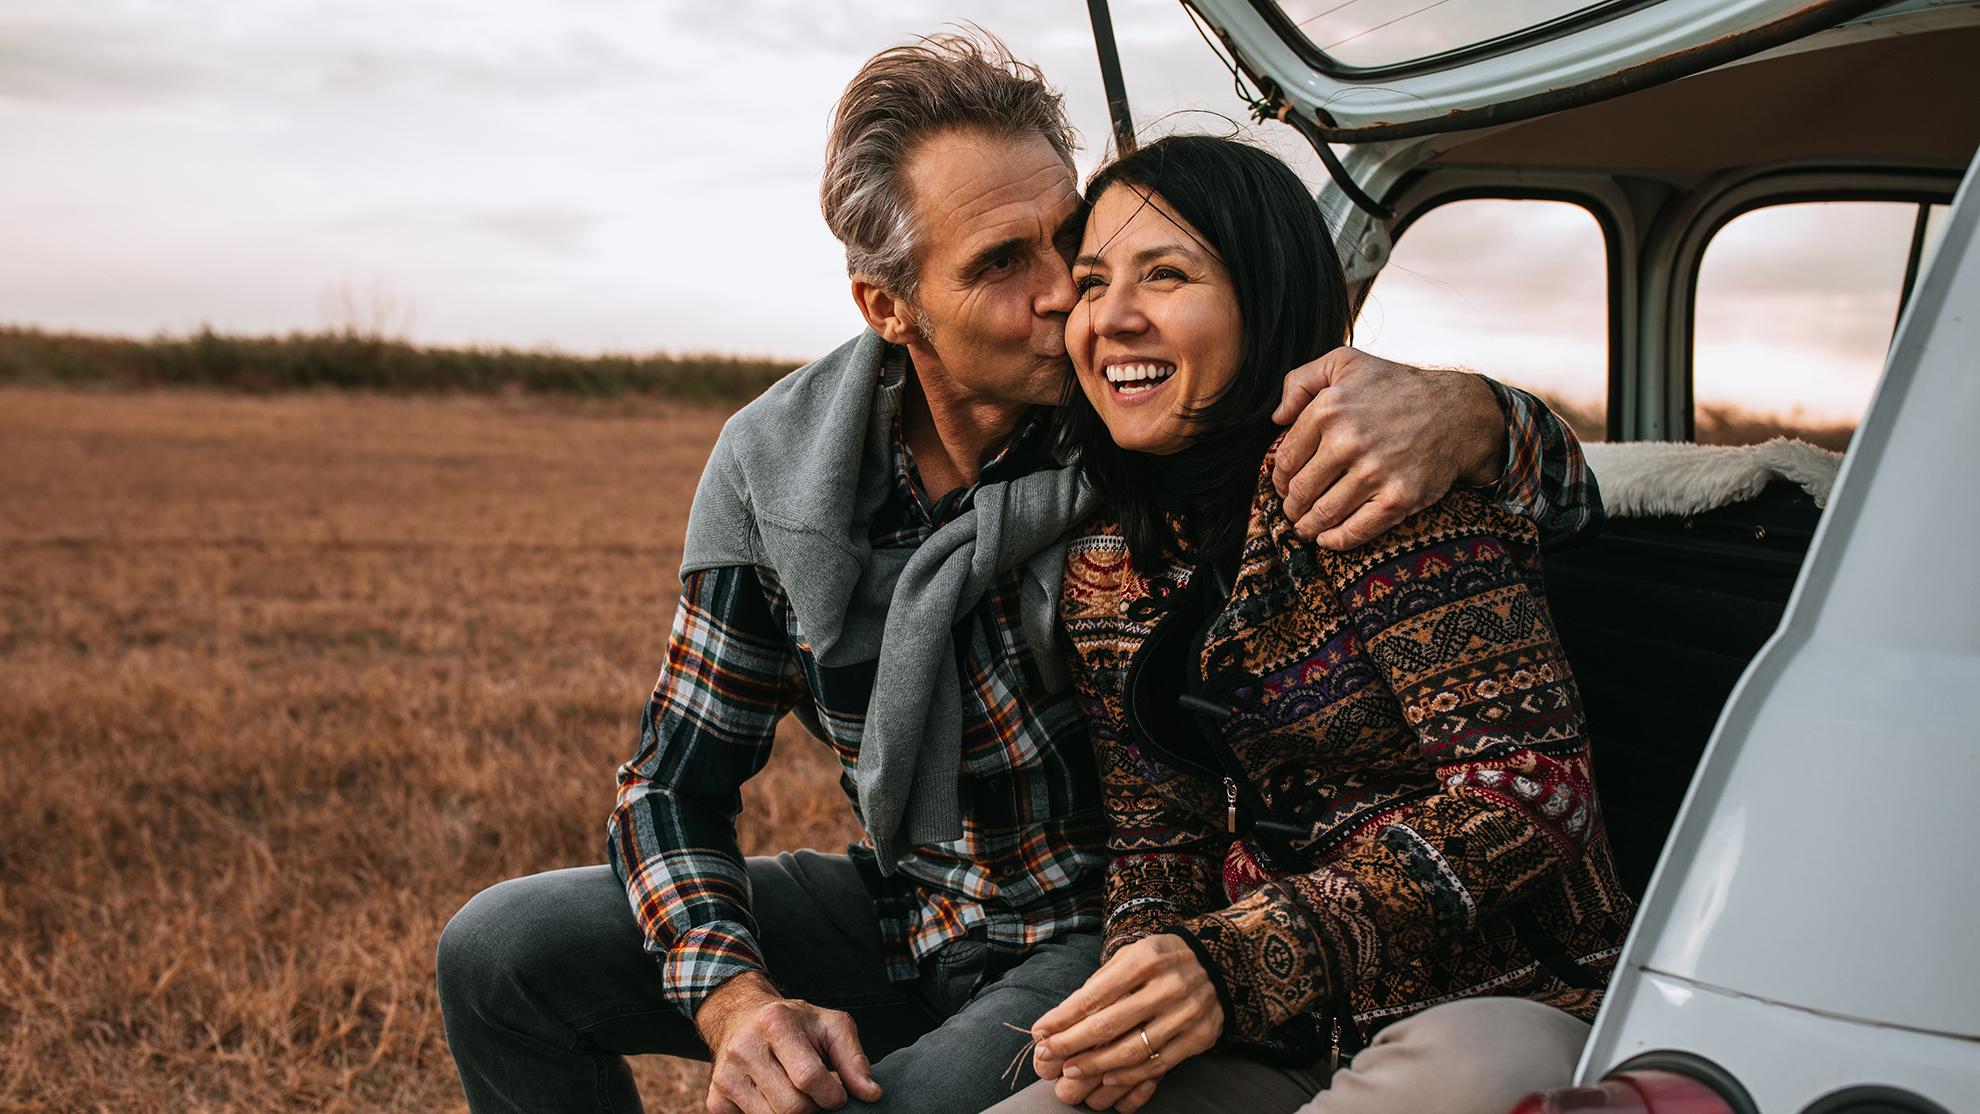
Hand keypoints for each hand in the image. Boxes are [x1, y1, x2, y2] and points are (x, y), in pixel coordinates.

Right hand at [695, 971, 881, 1113]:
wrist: (741, 1016)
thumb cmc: (793, 1022)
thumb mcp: (830, 1026)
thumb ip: (854, 1059)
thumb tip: (872, 1094)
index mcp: (775, 1023)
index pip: (810, 1078)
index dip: (832, 1095)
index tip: (837, 1093)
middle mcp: (744, 1048)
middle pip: (791, 1107)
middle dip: (814, 1109)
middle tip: (818, 1096)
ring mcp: (725, 1076)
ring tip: (797, 1094)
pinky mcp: (715, 1099)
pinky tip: (772, 1098)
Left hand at [1030, 935, 1222, 1112]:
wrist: (1221, 962)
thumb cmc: (1163, 960)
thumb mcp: (1133, 954)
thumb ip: (1102, 982)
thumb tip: (1063, 1016)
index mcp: (1145, 959)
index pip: (1095, 995)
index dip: (1063, 1017)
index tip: (1040, 1031)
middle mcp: (1167, 986)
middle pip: (1109, 1024)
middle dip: (1071, 1043)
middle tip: (1048, 1055)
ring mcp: (1186, 1014)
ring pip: (1132, 1050)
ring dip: (1095, 1064)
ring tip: (1071, 1070)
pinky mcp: (1199, 1037)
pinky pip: (1158, 1064)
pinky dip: (1130, 1075)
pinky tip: (1107, 1077)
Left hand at [1270, 348, 1505, 548]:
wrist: (1455, 412)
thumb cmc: (1396, 387)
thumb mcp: (1345, 363)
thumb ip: (1301, 380)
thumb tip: (1277, 417)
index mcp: (1328, 410)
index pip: (1287, 460)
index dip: (1279, 480)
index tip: (1284, 486)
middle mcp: (1348, 441)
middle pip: (1301, 491)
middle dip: (1291, 506)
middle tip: (1294, 510)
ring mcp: (1374, 472)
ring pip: (1323, 514)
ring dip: (1308, 527)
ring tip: (1306, 527)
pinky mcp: (1398, 498)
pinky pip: (1356, 530)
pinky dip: (1335, 541)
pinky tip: (1328, 539)